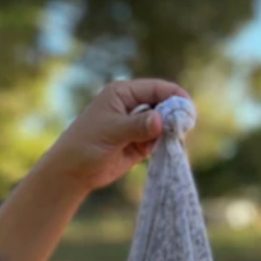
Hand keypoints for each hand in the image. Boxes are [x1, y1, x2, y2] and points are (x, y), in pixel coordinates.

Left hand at [40, 79, 189, 192]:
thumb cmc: (85, 146)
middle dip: (175, 114)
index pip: (156, 88)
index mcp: (123, 93)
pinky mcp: (139, 143)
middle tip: (184, 128)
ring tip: (175, 139)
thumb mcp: (111, 132)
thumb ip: (136, 126)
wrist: (72, 172)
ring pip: (164, 122)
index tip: (187, 108)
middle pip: (164, 103)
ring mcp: (137, 124)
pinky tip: (169, 148)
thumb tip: (160, 120)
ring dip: (171, 130)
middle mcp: (132, 105)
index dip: (174, 95)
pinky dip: (166, 143)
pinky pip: (159, 139)